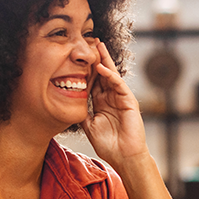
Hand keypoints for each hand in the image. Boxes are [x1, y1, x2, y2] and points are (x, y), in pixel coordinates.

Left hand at [82, 39, 148, 161]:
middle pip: (104, 74)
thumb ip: (82, 112)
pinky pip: (119, 85)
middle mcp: (112, 98)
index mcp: (102, 103)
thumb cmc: (109, 145)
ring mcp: (121, 99)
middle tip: (90, 41)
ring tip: (98, 46)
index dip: (86, 69)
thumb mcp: (89, 126)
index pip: (94, 81)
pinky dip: (111, 76)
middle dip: (97, 58)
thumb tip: (69, 101)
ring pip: (112, 75)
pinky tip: (102, 68)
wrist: (124, 157)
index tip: (76, 57)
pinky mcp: (130, 102)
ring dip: (105, 61)